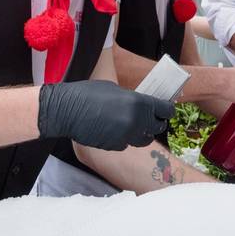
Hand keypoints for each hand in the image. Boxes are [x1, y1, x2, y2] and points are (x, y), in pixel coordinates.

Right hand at [37, 80, 173, 150]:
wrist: (66, 110)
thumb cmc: (89, 93)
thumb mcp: (116, 89)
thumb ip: (133, 99)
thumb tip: (142, 105)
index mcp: (139, 103)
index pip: (166, 110)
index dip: (168, 110)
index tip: (166, 110)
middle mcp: (136, 121)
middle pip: (158, 127)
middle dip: (157, 123)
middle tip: (153, 119)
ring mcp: (126, 136)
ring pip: (145, 139)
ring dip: (144, 133)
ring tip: (136, 126)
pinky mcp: (115, 146)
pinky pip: (127, 144)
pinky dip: (126, 139)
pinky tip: (116, 130)